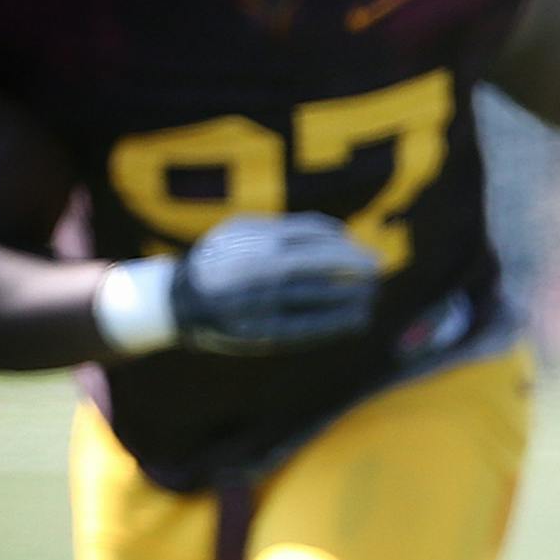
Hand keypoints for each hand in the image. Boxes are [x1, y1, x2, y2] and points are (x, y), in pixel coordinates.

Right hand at [170, 213, 378, 354]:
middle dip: (354, 268)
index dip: (346, 247)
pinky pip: (306, 326)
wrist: (181, 300)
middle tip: (377, 271)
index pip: (314, 237)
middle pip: (319, 264)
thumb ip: (290, 229)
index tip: (367, 255)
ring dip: (350, 296)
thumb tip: (342, 235)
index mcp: (256, 240)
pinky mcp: (260, 330)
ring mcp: (259, 300)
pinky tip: (357, 320)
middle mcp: (258, 268)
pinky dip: (336, 323)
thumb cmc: (226, 260)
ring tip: (371, 296)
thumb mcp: (246, 231)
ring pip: (316, 295)